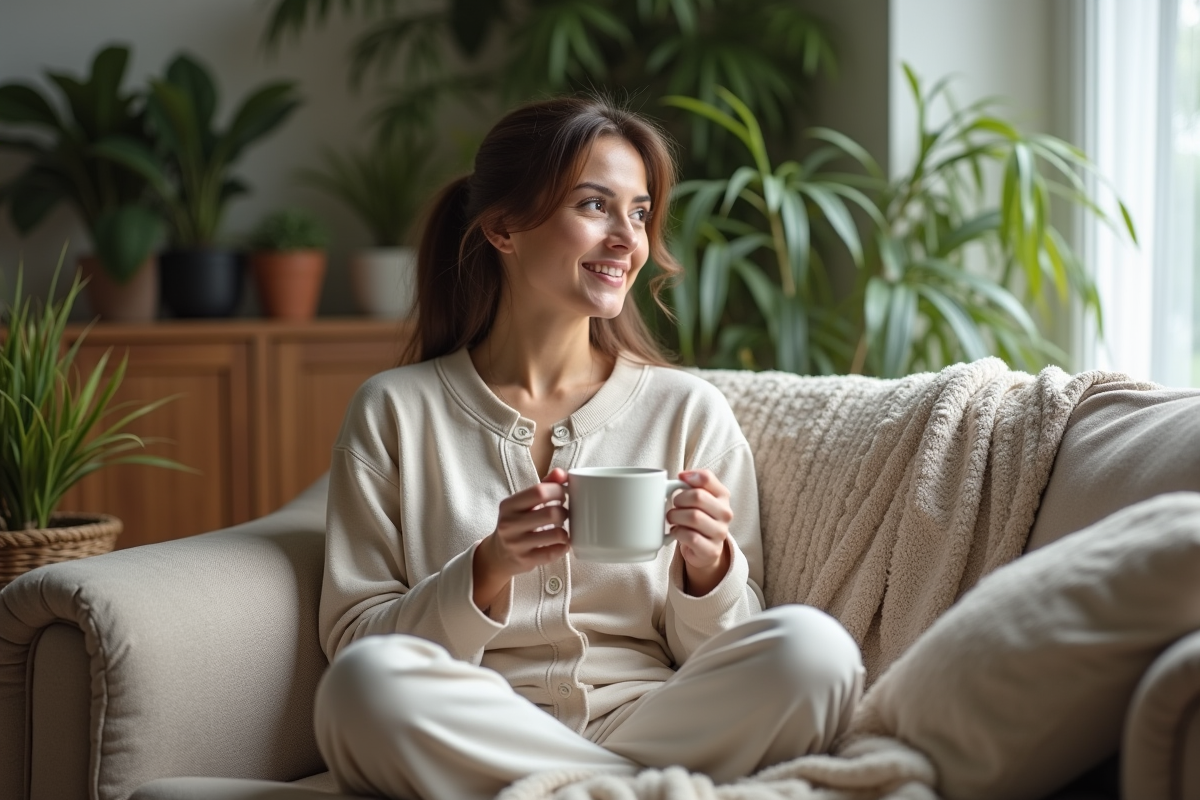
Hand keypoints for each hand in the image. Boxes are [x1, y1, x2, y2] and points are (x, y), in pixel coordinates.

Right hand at [472, 468, 569, 610]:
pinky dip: (563, 547)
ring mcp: (516, 544)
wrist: (497, 554)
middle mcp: (509, 524)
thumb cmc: (516, 522)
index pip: (539, 491)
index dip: (558, 491)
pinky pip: (553, 553)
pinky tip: (561, 544)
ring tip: (561, 529)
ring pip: (556, 534)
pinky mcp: (525, 560)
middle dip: (564, 512)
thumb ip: (544, 485)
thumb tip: (562, 473)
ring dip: (565, 531)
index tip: (562, 495)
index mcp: (509, 505)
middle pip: (551, 513)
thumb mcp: (523, 503)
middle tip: (563, 515)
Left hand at [668, 470, 732, 596]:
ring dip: (675, 517)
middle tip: (674, 505)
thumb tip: (682, 475)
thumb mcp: (700, 499)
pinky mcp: (712, 550)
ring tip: (673, 519)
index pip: (706, 478)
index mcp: (723, 495)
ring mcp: (720, 532)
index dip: (688, 478)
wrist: (704, 549)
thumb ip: (693, 483)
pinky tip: (677, 532)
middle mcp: (725, 513)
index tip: (679, 481)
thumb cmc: (698, 518)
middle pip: (697, 497)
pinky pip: (691, 537)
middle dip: (679, 499)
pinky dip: (678, 533)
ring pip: (694, 517)